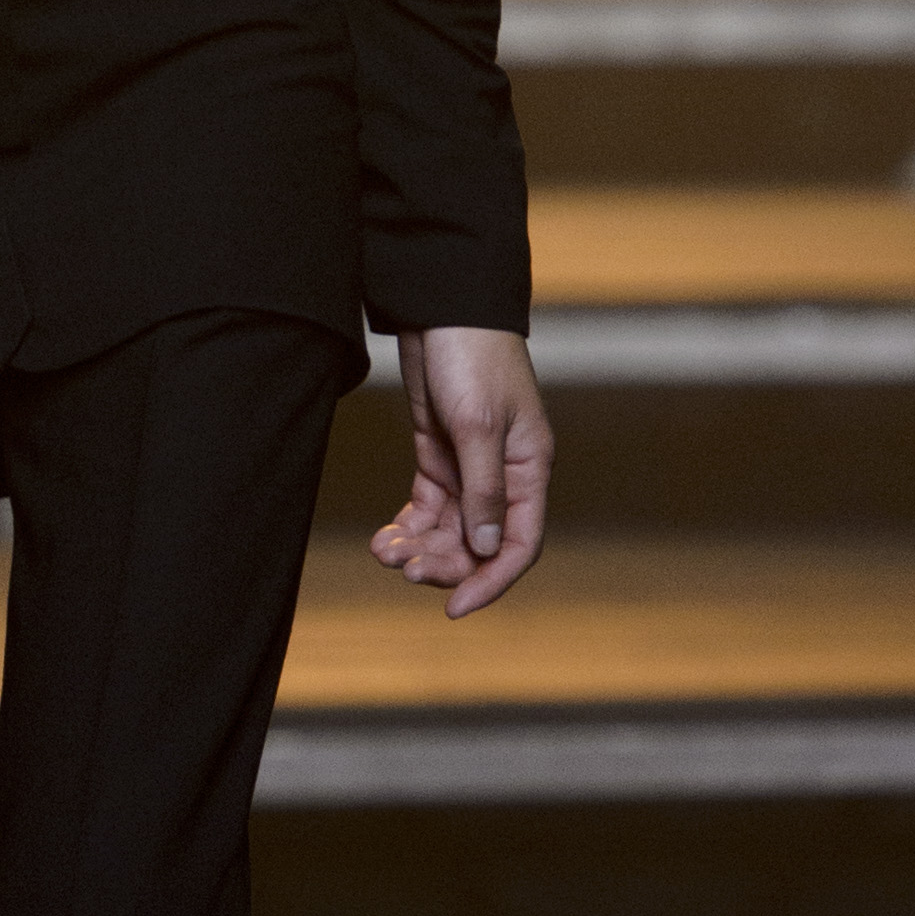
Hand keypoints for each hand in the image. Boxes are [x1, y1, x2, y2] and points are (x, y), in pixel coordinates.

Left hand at [371, 324, 550, 618]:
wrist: (440, 307)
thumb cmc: (471, 355)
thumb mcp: (477, 424)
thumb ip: (483, 489)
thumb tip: (486, 547)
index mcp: (529, 469)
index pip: (518, 543)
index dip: (490, 581)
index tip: (454, 608)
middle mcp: (503, 475)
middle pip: (478, 543)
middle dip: (443, 564)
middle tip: (404, 570)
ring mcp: (469, 467)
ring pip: (449, 530)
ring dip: (419, 548)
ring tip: (384, 553)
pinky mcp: (438, 456)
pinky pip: (426, 508)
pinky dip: (406, 527)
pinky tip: (384, 539)